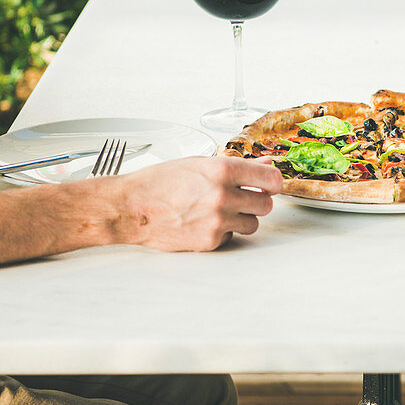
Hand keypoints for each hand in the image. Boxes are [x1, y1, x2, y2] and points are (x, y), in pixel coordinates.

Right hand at [117, 155, 282, 251]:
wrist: (131, 208)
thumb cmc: (161, 182)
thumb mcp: (199, 163)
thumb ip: (236, 166)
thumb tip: (266, 164)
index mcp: (222, 170)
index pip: (272, 179)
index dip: (273, 182)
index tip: (269, 184)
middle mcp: (223, 195)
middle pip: (266, 204)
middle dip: (256, 201)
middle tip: (240, 197)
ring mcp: (217, 220)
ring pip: (253, 223)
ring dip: (242, 218)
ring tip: (218, 210)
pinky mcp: (210, 241)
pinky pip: (232, 236)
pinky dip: (223, 231)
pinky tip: (203, 222)